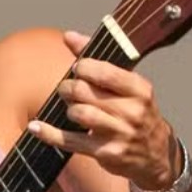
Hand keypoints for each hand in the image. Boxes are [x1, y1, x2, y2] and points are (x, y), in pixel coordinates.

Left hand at [29, 30, 178, 189]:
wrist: (156, 154)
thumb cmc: (135, 113)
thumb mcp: (128, 86)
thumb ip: (99, 61)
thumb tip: (69, 36)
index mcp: (139, 89)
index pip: (105, 71)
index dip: (83, 67)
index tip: (77, 69)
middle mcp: (132, 111)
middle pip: (85, 92)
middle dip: (69, 88)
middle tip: (67, 89)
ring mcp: (119, 133)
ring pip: (79, 114)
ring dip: (68, 109)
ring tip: (71, 107)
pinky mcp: (106, 153)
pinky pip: (69, 141)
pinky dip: (48, 133)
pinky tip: (36, 127)